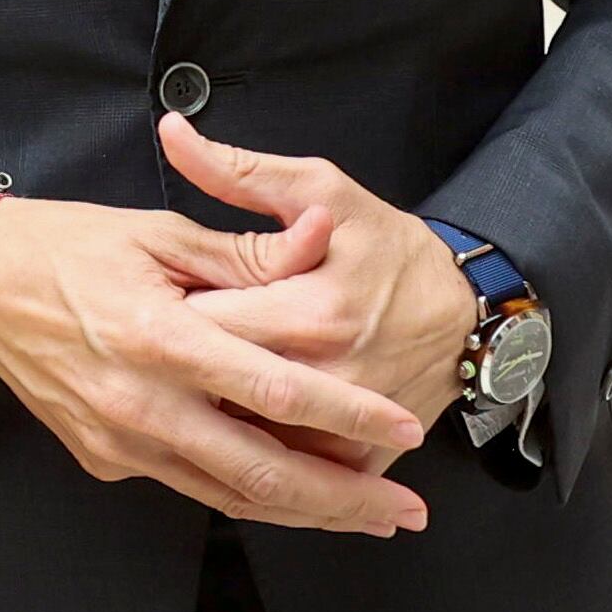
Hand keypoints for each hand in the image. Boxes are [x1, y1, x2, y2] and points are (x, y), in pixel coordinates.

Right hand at [0, 185, 428, 534]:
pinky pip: (190, 485)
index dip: (349, 416)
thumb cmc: (69, 245)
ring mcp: (120, 439)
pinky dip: (248, 496)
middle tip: (409, 513)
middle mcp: (141, 402)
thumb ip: (248, 252)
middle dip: (345, 501)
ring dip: (307, 514)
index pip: (277, 390)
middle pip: (263, 473)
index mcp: (161, 336)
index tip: (406, 432)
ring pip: (230, 497)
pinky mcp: (104, 458)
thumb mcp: (159, 232)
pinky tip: (292, 495)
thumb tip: (326, 238)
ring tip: (369, 518)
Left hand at [161, 114, 481, 458]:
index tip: (142, 303)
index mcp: (310, 311)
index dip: (162, 315)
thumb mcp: (321, 191)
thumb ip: (238, 170)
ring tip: (174, 397)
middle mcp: (324, 379)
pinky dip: (251, 463)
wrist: (469, 316)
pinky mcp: (356, 461)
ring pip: (244, 444)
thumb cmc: (391, 250)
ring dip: (203, 425)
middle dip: (172, 374)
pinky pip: (287, 477)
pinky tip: (219, 444)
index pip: (202, 326)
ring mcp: (344, 430)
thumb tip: (173, 134)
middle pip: (213, 391)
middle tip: (151, 353)